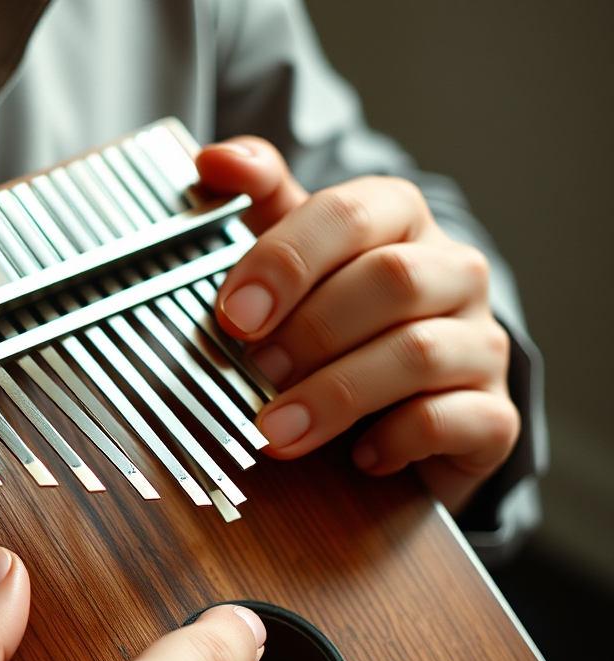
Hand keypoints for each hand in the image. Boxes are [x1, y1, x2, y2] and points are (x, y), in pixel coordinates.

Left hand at [195, 138, 519, 511]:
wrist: (407, 403)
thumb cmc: (338, 317)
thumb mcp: (295, 254)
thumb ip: (258, 200)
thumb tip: (212, 160)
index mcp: (399, 219)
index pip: (349, 214)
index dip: (285, 262)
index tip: (231, 313)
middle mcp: (451, 272)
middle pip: (390, 279)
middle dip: (309, 331)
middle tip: (254, 369)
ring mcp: (480, 342)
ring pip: (419, 352)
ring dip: (334, 394)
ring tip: (277, 429)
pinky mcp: (494, 414)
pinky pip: (454, 419)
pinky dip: (397, 439)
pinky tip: (356, 455)